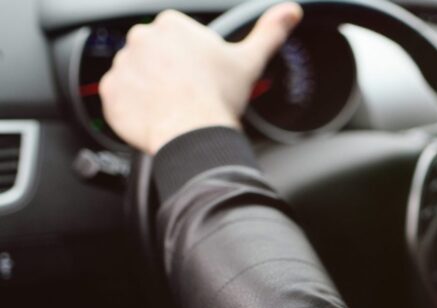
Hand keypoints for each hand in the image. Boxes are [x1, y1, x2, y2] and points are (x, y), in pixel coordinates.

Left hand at [99, 4, 302, 154]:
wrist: (192, 132)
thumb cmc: (219, 97)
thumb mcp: (250, 60)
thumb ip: (270, 32)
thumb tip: (291, 11)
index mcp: (171, 24)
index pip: (177, 38)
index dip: (191, 60)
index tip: (200, 77)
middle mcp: (140, 37)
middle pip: (155, 55)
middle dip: (168, 73)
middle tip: (188, 95)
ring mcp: (122, 64)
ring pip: (137, 75)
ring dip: (151, 89)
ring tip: (173, 108)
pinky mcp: (110, 91)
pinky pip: (120, 97)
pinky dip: (134, 108)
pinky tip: (157, 117)